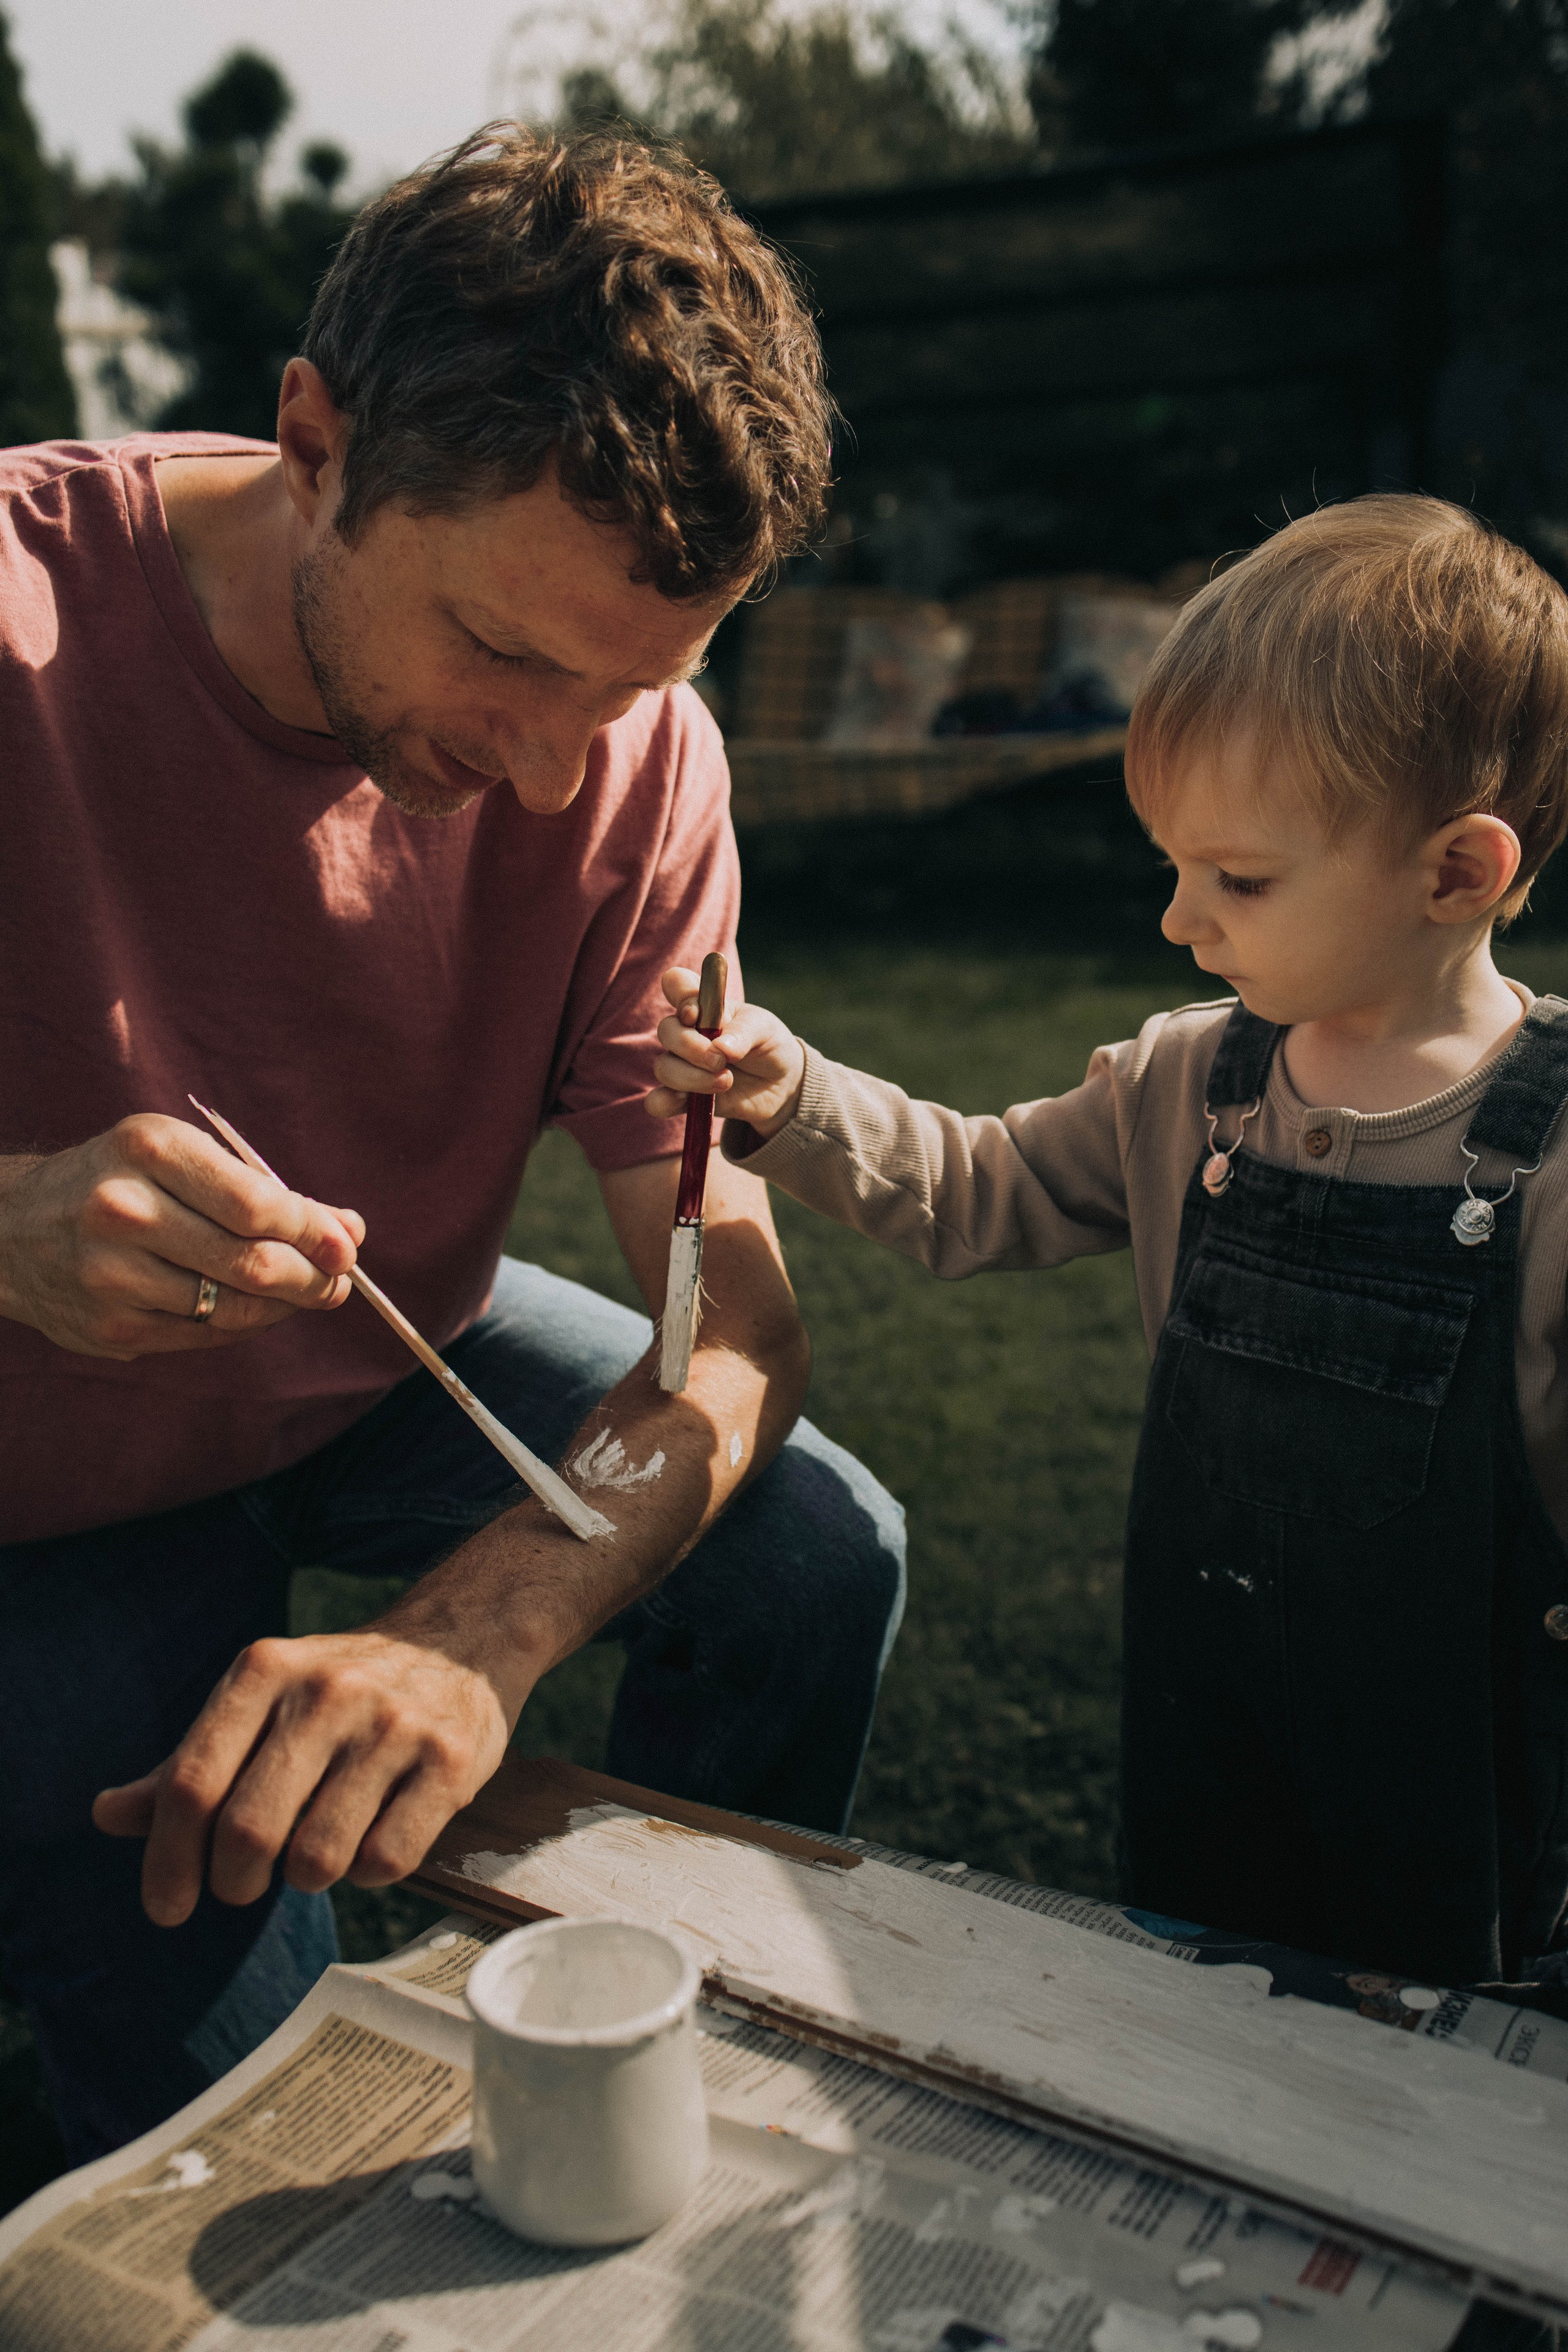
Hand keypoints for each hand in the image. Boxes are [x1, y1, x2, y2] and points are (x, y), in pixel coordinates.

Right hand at [0, 1115, 362, 1358]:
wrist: (12, 1227)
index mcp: (148, 1148)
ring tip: (304, 1294)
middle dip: (311, 1278)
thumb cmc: (121, 1180)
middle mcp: (124, 1210)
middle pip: (250, 1262)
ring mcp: (112, 1275)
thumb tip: (349, 1230)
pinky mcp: (110, 1328)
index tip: (347, 1245)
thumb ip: (266, 1191)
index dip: (312, 1231)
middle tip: (339, 1282)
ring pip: (233, 1307)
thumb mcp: (181, 1158)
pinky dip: (243, 1326)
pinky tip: (254, 1309)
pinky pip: (205, 1335)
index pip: (254, 1203)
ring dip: (284, 1307)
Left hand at [92, 1623, 513, 1922]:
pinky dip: (369, 1872)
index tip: (167, 1907)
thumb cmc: (337, 1691)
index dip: (167, 1860)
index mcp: (265, 1670)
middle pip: (247, 1830)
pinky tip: (373, 1836)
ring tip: (316, 1848)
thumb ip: (187, 1762)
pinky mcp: (450, 1760)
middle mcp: (329, 1690)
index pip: (191, 1784)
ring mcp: (393, 1725)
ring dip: (306, 1877)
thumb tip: (105, 1815)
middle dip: (233, 1881)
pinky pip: (388, 1862)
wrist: (459, 1640)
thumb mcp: (259, 1702)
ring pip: (318, 1859)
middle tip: (241, 1886)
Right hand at [646, 965, 806, 1139]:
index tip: (696, 1014)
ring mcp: (682, 1064)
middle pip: (666, 1030)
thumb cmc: (768, 1043)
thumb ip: (744, 1032)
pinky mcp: (684, 1096)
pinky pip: (658, 1101)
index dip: (680, 996)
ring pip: (664, 1067)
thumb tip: (721, 1049)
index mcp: (704, 1005)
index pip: (675, 984)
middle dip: (691, 1047)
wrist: (780, 1083)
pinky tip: (687, 1101)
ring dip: (693, 1078)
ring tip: (726, 1081)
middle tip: (721, 1061)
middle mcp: (687, 1032)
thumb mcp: (765, 1029)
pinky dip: (665, 1102)